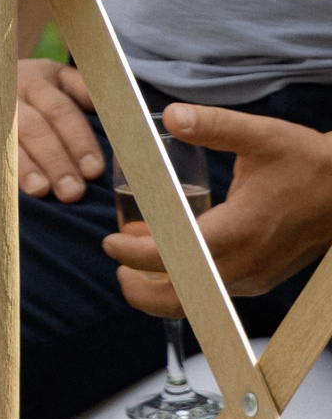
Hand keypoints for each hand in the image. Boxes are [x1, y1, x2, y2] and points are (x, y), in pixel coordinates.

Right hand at [0, 60, 103, 201]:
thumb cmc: (10, 92)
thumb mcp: (47, 78)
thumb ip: (80, 90)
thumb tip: (120, 110)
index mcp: (35, 79)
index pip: (62, 110)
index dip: (79, 141)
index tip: (93, 171)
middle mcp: (5, 90)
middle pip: (36, 126)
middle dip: (56, 160)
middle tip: (71, 191)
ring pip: (2, 138)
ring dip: (23, 166)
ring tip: (41, 191)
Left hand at [103, 103, 331, 318]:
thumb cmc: (309, 163)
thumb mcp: (261, 135)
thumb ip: (213, 125)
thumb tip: (170, 116)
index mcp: (239, 231)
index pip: (173, 258)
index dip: (133, 256)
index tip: (109, 244)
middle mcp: (246, 264)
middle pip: (179, 299)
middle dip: (139, 288)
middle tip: (117, 261)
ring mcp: (256, 278)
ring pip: (197, 302)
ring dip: (161, 289)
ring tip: (136, 262)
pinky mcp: (264, 280)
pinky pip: (215, 294)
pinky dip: (187, 287)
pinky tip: (173, 259)